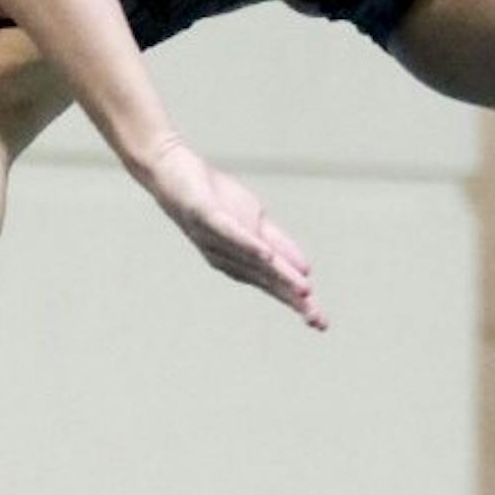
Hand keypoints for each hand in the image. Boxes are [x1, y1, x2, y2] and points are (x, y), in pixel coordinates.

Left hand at [135, 135, 325, 329]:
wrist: (173, 171)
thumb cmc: (214, 199)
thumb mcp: (255, 221)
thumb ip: (279, 245)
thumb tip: (307, 270)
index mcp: (241, 261)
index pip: (274, 285)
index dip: (298, 304)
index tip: (321, 323)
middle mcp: (227, 258)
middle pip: (266, 280)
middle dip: (292, 299)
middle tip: (316, 319)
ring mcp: (214, 239)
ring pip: (252, 261)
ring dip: (278, 275)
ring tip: (303, 289)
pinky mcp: (205, 216)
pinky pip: (228, 233)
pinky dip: (247, 245)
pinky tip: (265, 254)